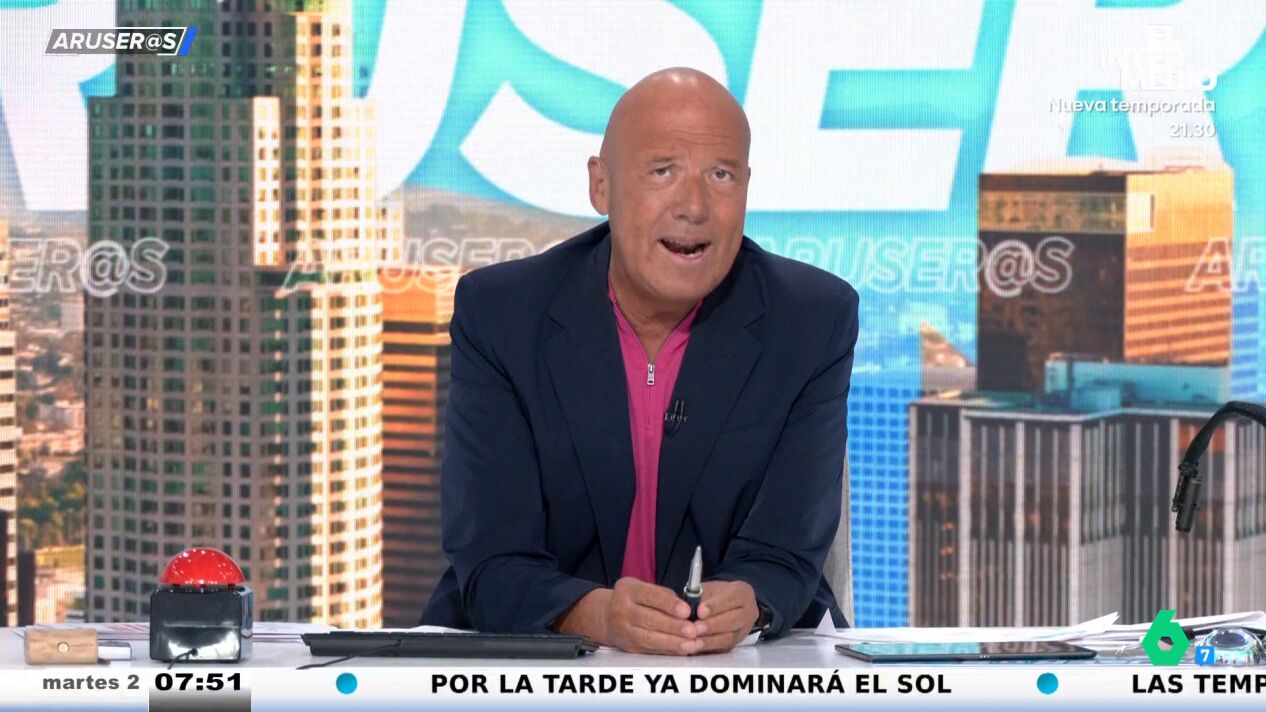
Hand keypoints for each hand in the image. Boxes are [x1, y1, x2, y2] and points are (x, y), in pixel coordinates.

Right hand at [555, 577, 701, 654]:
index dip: (669, 604)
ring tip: (691, 644)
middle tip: (693, 630)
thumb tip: (689, 608)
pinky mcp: (629, 646)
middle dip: (674, 626)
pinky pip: (650, 649)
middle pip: (650, 619)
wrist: (607, 616)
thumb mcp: (643, 588)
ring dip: (673, 642)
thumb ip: (664, 595)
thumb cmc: (634, 600)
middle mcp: (622, 609)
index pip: (650, 596)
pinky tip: (682, 650)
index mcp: (628, 590)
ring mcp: (623, 630)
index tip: (686, 610)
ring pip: (650, 638)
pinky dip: (668, 650)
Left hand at [694, 579, 759, 652]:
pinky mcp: (736, 643)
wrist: (724, 608)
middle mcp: (748, 611)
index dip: (715, 606)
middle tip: (695, 627)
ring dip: (709, 639)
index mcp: (742, 592)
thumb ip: (700, 597)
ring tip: (694, 639)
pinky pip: (723, 647)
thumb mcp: (708, 589)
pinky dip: (708, 647)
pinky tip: (696, 646)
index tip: (700, 611)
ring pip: (729, 636)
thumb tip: (688, 607)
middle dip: (712, 625)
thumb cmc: (714, 596)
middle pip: (733, 620)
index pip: (731, 598)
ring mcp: (744, 629)